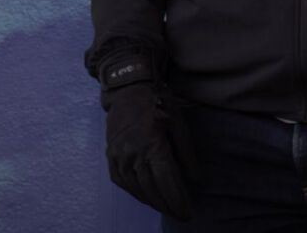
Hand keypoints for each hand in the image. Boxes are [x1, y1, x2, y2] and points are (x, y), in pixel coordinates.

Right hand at [103, 80, 195, 218]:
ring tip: (166, 209)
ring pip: (136, 188)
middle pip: (152, 188)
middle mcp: (133, 153)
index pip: (167, 180)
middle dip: (167, 205)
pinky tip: (146, 197)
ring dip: (152, 202)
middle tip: (180, 216)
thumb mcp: (179, 124)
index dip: (178, 199)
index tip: (188, 212)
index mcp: (152, 144)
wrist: (128, 90)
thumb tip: (196, 179)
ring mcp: (119, 155)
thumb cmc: (158, 104)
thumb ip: (187, 154)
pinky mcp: (111, 156)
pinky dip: (135, 193)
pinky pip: (122, 181)